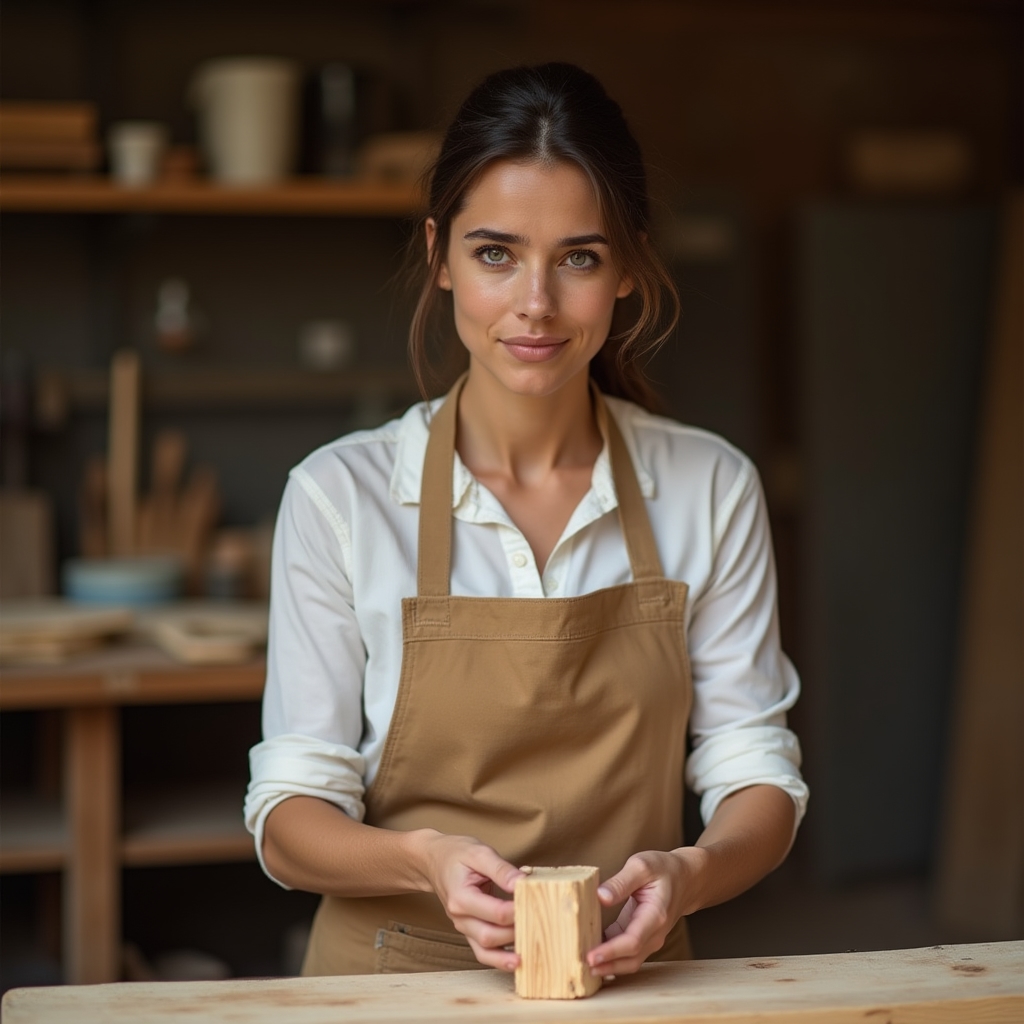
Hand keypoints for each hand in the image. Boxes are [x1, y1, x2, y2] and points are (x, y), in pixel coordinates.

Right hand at [416, 831, 524, 970]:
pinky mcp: (469, 930)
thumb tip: (523, 882)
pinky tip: (516, 960)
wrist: (435, 860)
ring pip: (484, 951)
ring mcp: (463, 926)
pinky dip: (499, 959)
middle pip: (489, 936)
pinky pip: (482, 952)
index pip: (495, 912)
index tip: (538, 903)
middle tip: (540, 924)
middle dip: (515, 933)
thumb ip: (502, 869)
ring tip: (529, 955)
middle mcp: (460, 917)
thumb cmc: (457, 854)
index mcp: (461, 897)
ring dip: (507, 955)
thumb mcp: (480, 852)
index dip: (518, 911)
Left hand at [586, 848, 704, 977]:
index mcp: (655, 915)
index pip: (632, 941)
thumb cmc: (663, 869)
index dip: (611, 952)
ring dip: (608, 965)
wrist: (685, 878)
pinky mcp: (642, 937)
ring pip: (629, 961)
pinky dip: (611, 957)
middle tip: (579, 967)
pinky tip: (593, 953)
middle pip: (630, 958)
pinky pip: (627, 953)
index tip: (591, 957)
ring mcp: (651, 939)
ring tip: (582, 965)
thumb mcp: (641, 866)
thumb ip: (621, 882)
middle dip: (606, 965)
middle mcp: (655, 932)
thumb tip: (600, 896)